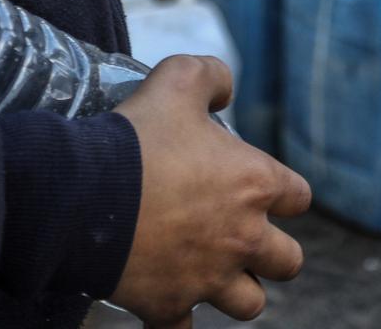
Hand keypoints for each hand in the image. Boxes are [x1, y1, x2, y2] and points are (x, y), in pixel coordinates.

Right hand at [111, 56, 310, 327]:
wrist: (81, 195)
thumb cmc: (135, 138)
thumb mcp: (177, 79)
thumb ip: (210, 76)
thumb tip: (226, 89)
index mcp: (254, 184)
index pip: (299, 197)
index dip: (282, 192)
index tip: (258, 189)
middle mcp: (243, 237)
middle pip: (287, 262)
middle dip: (271, 253)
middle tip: (240, 237)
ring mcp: (208, 278)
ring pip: (249, 304)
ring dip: (235, 290)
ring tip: (211, 272)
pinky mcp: (170, 305)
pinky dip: (175, 318)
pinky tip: (163, 301)